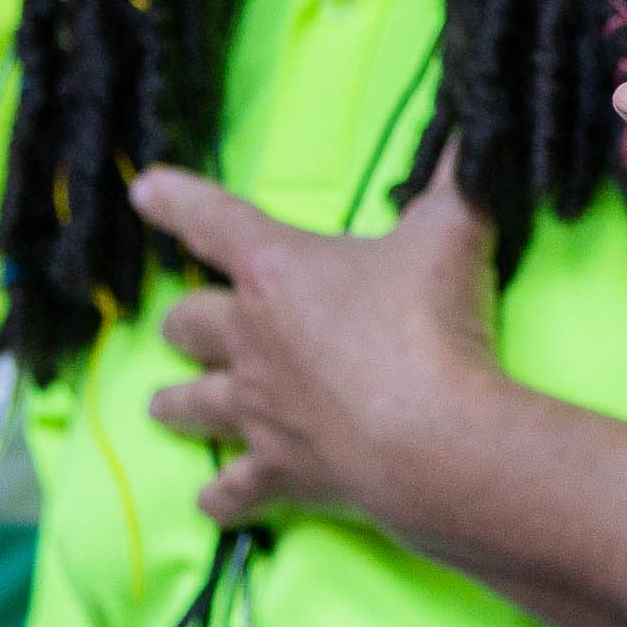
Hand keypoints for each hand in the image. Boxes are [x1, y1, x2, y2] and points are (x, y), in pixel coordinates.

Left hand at [137, 164, 514, 538]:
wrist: (430, 437)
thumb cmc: (431, 322)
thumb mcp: (454, 228)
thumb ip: (461, 174)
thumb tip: (482, 124)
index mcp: (277, 270)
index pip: (214, 221)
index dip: (176, 200)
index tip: (144, 189)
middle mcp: (251, 339)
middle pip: (190, 322)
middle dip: (182, 320)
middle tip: (178, 322)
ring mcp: (259, 410)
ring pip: (195, 404)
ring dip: (177, 402)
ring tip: (159, 405)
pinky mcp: (279, 472)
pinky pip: (234, 489)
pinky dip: (221, 496)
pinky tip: (210, 501)